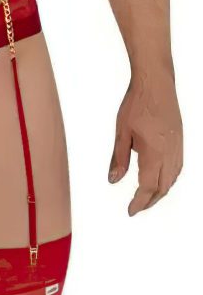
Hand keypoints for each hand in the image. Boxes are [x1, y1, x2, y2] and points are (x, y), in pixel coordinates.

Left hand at [108, 68, 182, 214]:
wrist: (156, 83)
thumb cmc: (137, 104)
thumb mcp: (121, 133)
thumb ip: (119, 159)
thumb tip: (113, 181)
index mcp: (154, 153)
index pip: (148, 187)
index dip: (139, 202)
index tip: (130, 211)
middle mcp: (170, 153)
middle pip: (163, 187)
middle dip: (150, 201)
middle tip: (136, 207)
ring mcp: (178, 147)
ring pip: (173, 179)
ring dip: (161, 191)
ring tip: (147, 197)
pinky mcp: (180, 140)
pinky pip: (178, 167)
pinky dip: (169, 179)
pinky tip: (161, 179)